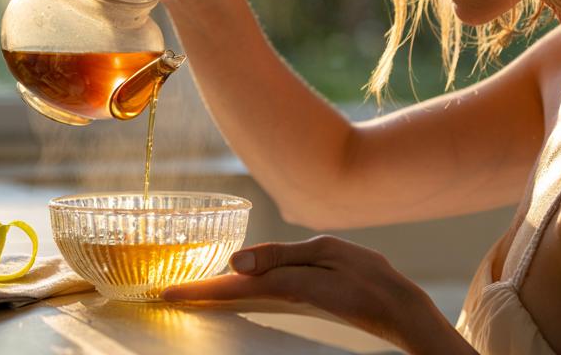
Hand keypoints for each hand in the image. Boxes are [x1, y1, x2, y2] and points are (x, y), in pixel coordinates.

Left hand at [162, 235, 472, 354]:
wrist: (397, 306)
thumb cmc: (366, 277)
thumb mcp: (325, 254)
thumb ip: (279, 256)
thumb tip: (236, 262)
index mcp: (281, 283)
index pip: (227, 286)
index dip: (195, 289)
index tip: (163, 295)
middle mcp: (280, 294)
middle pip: (228, 294)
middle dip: (196, 294)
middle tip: (163, 295)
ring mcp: (290, 298)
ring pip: (241, 295)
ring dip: (214, 293)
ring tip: (186, 290)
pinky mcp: (301, 296)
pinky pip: (258, 294)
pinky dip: (237, 291)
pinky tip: (232, 287)